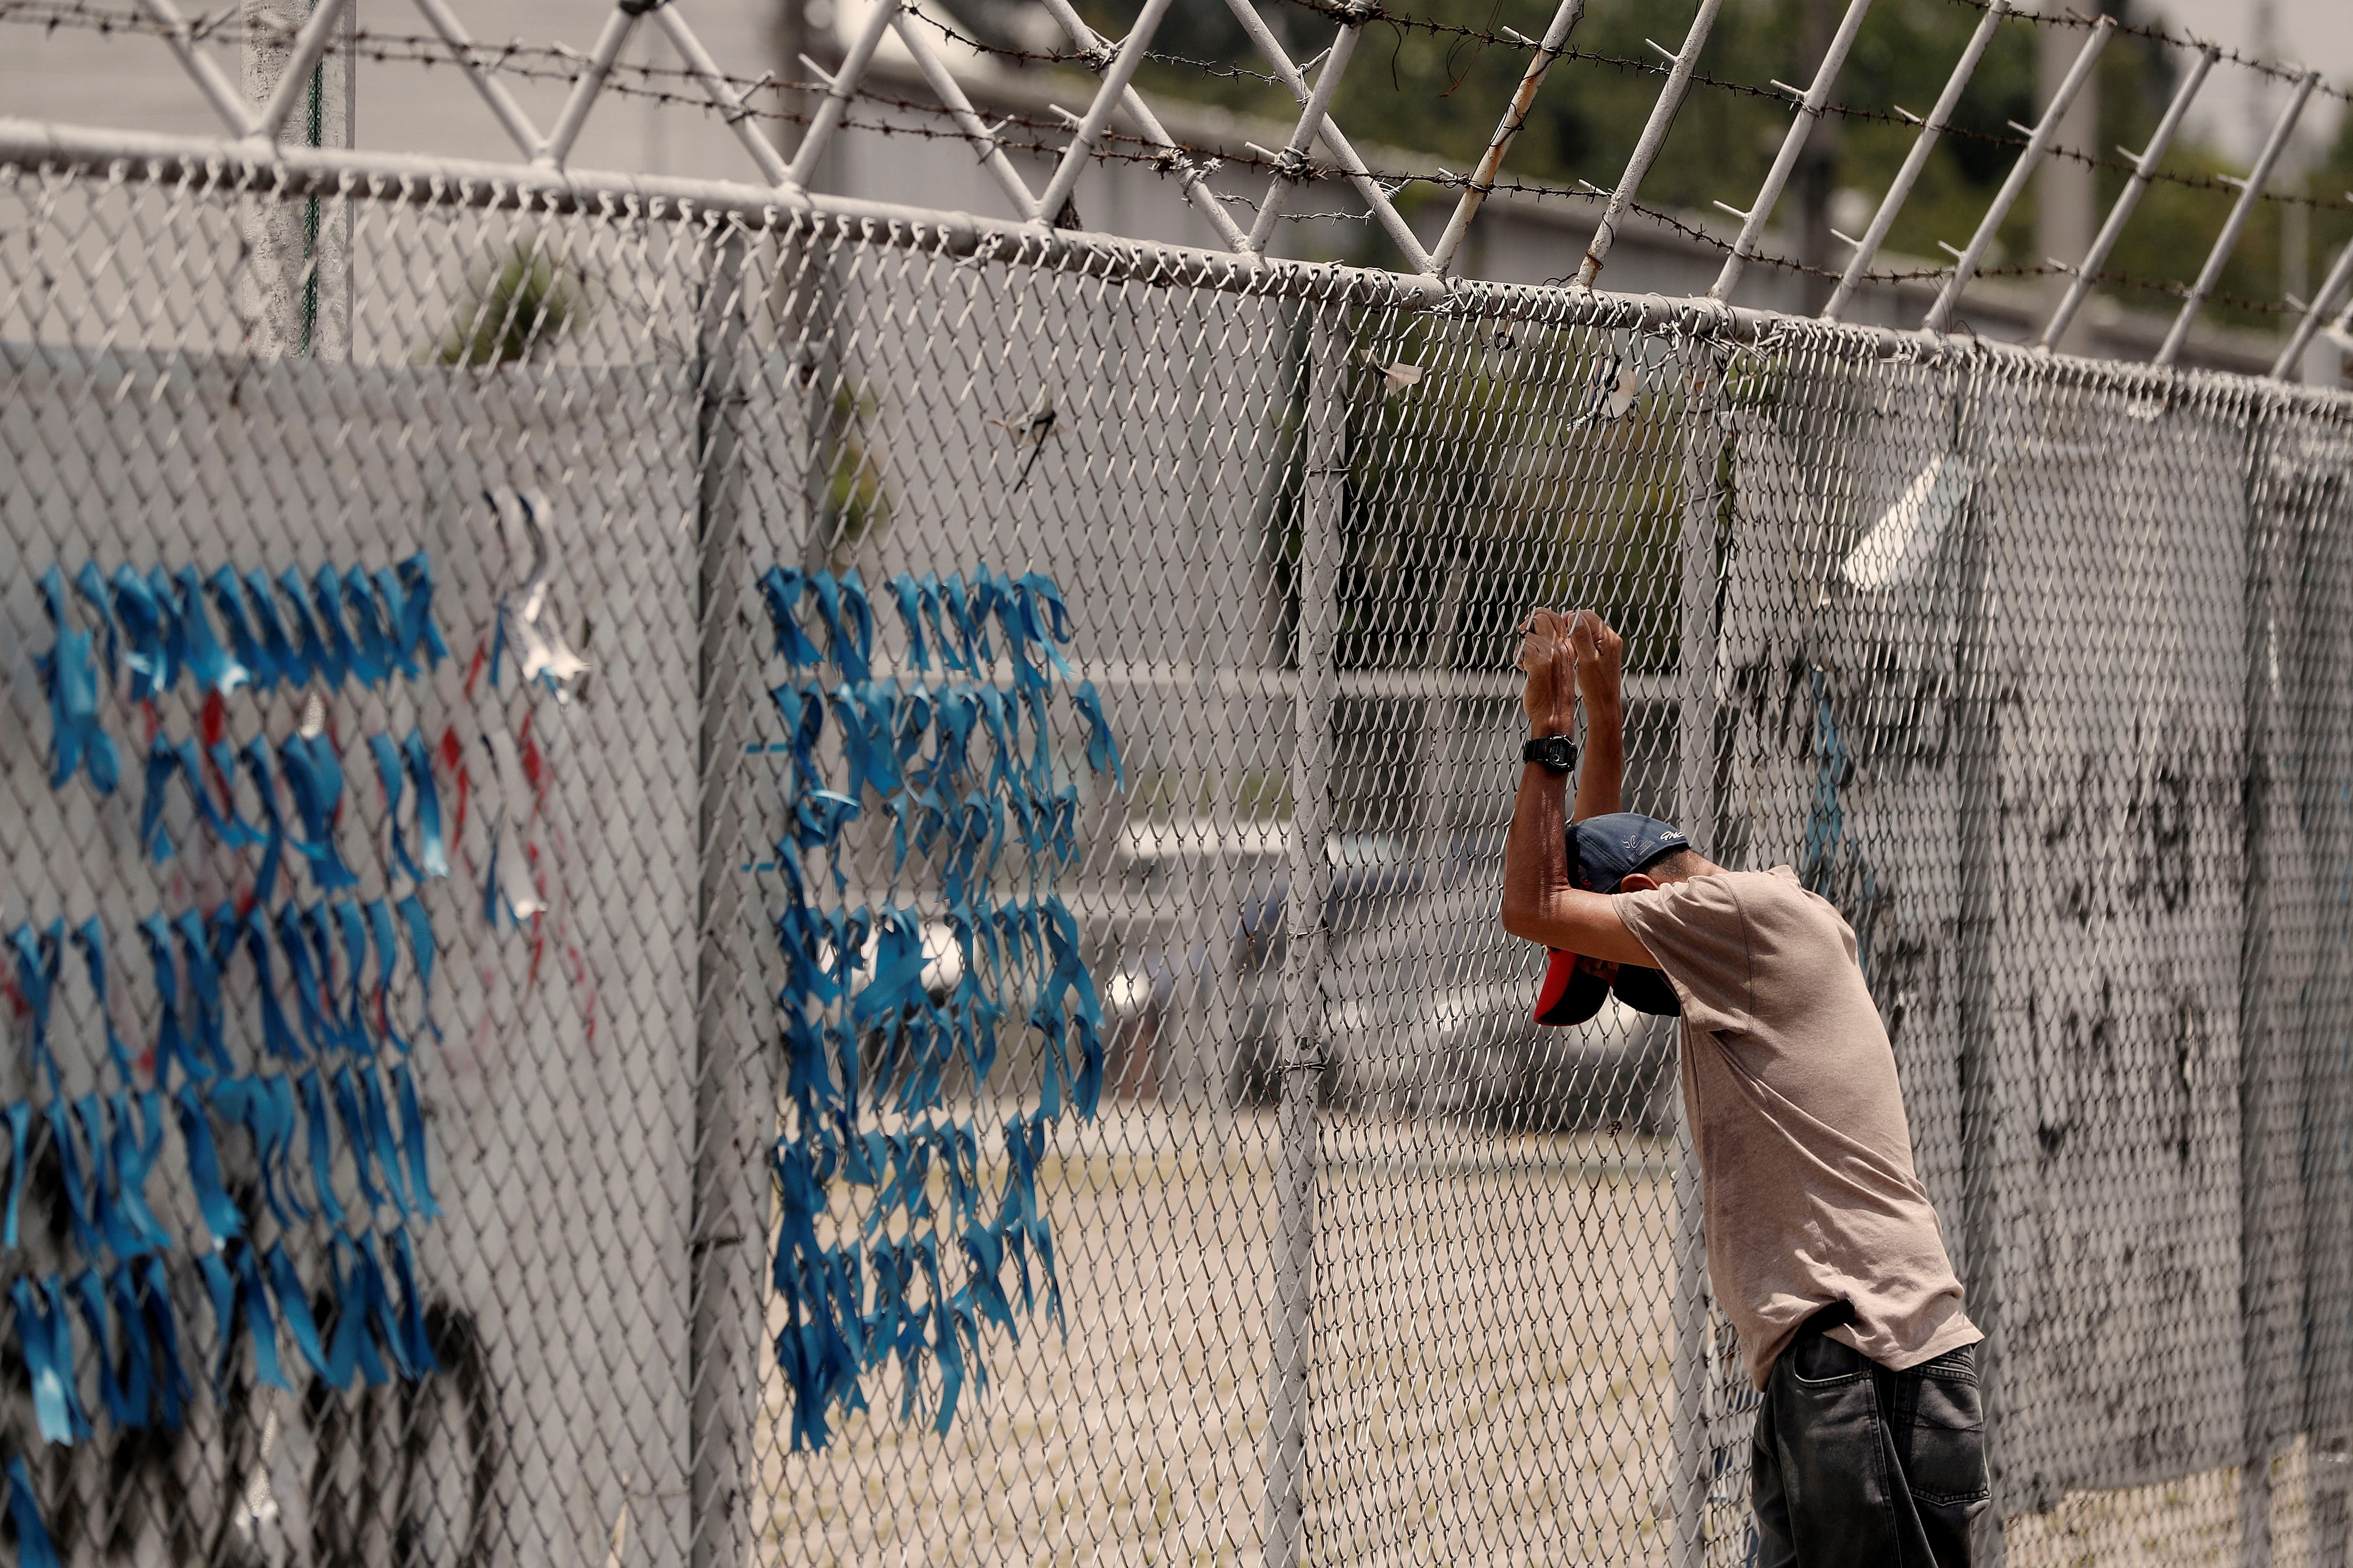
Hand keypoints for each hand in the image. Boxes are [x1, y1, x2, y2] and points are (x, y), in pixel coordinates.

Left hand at [1515, 608, 1575, 734]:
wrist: (1555, 714)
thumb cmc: (1553, 692)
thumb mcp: (1560, 665)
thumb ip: (1553, 648)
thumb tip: (1535, 629)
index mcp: (1568, 646)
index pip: (1555, 617)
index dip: (1539, 617)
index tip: (1530, 627)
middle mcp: (1562, 648)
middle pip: (1540, 618)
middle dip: (1526, 626)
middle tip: (1523, 641)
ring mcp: (1552, 655)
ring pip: (1527, 633)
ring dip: (1521, 646)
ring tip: (1524, 662)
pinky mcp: (1539, 664)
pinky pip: (1522, 647)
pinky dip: (1518, 656)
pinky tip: (1522, 668)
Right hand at [1568, 610, 1623, 713]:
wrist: (1604, 703)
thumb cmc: (1596, 685)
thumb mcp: (1586, 660)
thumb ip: (1581, 637)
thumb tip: (1574, 616)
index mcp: (1608, 637)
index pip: (1586, 615)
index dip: (1570, 619)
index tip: (1559, 630)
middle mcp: (1611, 638)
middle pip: (1587, 620)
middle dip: (1572, 625)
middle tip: (1560, 637)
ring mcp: (1608, 645)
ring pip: (1587, 629)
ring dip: (1575, 634)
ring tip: (1566, 646)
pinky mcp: (1604, 652)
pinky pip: (1589, 639)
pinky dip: (1579, 642)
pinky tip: (1573, 652)